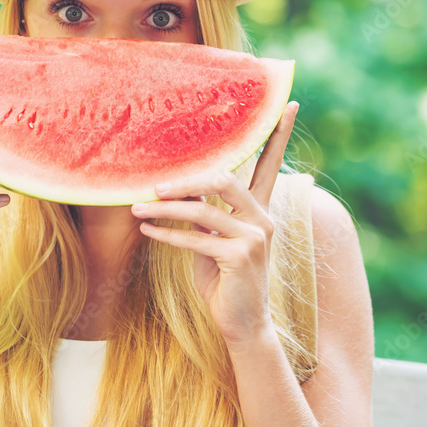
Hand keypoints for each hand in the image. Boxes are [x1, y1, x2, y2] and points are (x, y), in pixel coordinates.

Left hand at [130, 101, 299, 346]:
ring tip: (138, 209)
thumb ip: (204, 212)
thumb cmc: (223, 279)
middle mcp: (262, 218)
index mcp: (259, 209)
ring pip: (204, 209)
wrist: (242, 324)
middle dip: (185, 180)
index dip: (278, 134)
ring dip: (166, 209)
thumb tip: (175, 186)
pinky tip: (148, 232)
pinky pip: (197, 238)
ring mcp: (255, 237)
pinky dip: (168, 235)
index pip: (270, 164)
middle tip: (155, 185)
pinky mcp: (241, 257)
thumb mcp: (213, 240)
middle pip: (223, 179)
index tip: (289, 103)